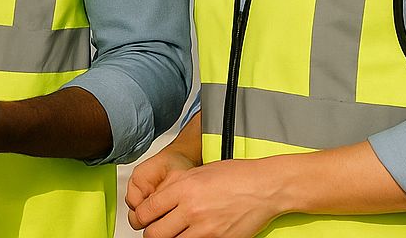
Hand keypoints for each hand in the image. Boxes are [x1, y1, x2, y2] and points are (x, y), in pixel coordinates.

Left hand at [130, 158, 287, 237]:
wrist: (264, 187)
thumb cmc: (235, 176)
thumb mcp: (197, 173)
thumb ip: (175, 188)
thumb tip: (157, 202)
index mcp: (183, 189)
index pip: (146, 210)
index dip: (141, 217)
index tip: (143, 218)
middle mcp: (191, 210)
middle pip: (154, 233)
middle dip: (151, 233)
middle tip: (155, 229)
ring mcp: (206, 229)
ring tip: (175, 233)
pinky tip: (193, 235)